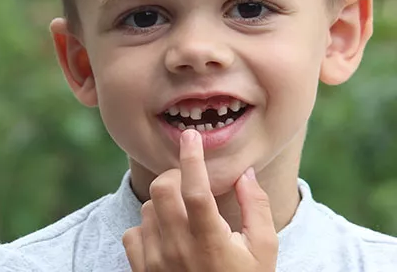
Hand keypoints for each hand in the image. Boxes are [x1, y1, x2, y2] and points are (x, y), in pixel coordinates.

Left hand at [122, 129, 277, 271]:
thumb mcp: (263, 249)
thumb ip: (256, 207)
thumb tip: (244, 173)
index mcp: (210, 241)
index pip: (196, 189)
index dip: (193, 158)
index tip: (192, 136)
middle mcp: (178, 249)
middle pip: (162, 191)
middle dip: (174, 176)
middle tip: (188, 181)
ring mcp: (156, 263)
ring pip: (147, 209)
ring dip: (164, 202)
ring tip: (182, 214)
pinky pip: (133, 233)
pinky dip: (146, 226)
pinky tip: (165, 235)